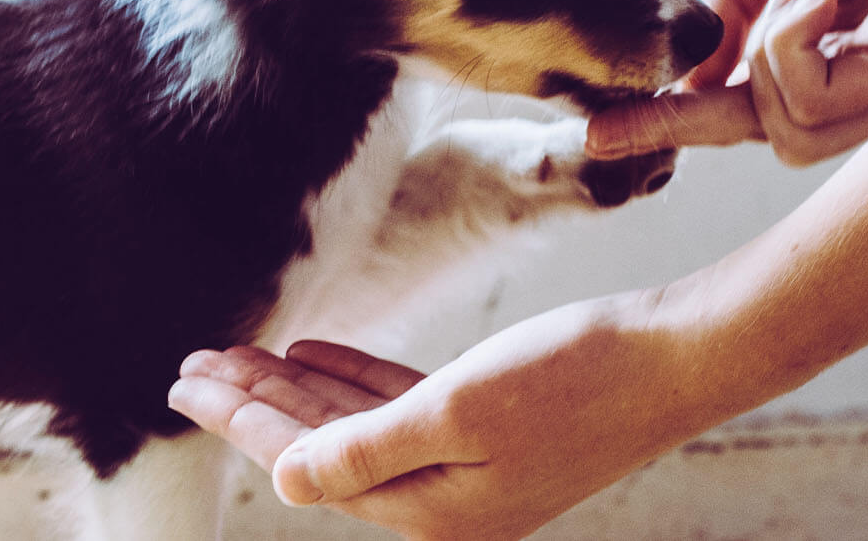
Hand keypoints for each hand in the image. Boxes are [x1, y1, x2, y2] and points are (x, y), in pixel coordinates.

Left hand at [169, 294, 750, 540]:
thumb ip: (365, 446)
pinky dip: (353, 381)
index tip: (185, 379)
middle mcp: (446, 503)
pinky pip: (400, 410)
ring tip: (236, 356)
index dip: (240, 418)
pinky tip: (312, 355)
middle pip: (322, 449)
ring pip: (357, 427)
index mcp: (433, 512)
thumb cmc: (577, 376)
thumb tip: (282, 479)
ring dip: (295, 391)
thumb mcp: (459, 409)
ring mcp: (473, 470)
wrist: (681, 357)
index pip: (308, 460)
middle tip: (190, 364)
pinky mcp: (495, 430)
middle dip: (253, 406)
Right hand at [589, 0, 867, 164]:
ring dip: (767, 59)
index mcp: (840, 51)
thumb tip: (678, 74)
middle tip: (671, 73)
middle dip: (700, 108)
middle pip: (773, 137)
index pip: (753, 111)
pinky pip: (821, 98)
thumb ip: (728, 5)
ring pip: (793, 132)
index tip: (597, 133)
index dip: (673, 123)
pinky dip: (791, 43)